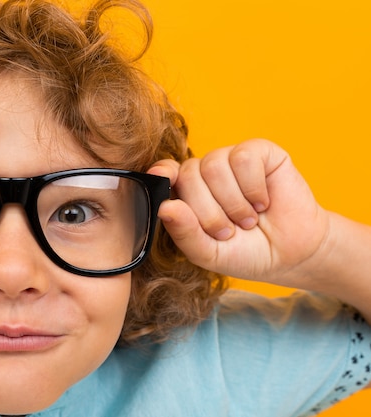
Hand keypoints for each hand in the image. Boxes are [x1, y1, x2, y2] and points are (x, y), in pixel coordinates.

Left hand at [149, 139, 329, 287]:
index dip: (162, 175)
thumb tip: (165, 207)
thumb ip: (185, 233)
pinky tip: (263, 202)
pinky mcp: (259, 152)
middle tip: (228, 231)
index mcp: (186, 193)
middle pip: (188, 175)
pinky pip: (243, 158)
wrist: (291, 254)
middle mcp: (204, 172)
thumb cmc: (245, 253)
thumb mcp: (208, 253)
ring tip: (247, 220)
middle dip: (208, 212)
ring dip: (233, 203)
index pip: (164, 173)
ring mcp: (230, 159)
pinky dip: (253, 187)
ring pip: (214, 166)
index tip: (162, 180)